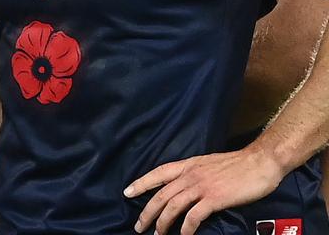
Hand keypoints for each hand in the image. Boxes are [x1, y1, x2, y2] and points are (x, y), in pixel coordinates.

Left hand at [125, 146, 284, 234]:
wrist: (260, 161)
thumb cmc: (237, 164)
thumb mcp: (208, 163)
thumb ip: (194, 173)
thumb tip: (184, 187)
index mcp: (188, 165)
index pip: (158, 173)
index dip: (141, 183)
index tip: (127, 193)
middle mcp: (190, 175)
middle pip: (161, 195)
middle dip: (147, 212)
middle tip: (139, 226)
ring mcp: (202, 187)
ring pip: (173, 206)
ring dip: (162, 223)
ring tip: (157, 234)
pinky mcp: (215, 199)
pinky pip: (194, 216)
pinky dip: (186, 228)